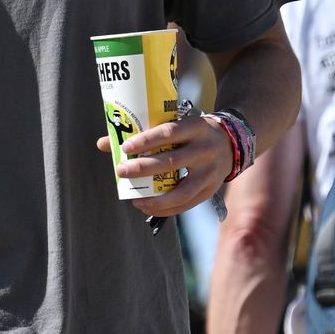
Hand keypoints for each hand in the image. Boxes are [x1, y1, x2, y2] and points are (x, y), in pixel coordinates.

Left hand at [96, 113, 232, 216]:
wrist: (231, 142)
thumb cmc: (191, 132)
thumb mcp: (175, 125)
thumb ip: (143, 133)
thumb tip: (103, 144)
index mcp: (195, 127)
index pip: (168, 133)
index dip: (146, 140)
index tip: (124, 147)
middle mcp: (205, 149)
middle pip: (172, 162)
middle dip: (143, 168)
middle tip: (120, 171)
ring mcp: (211, 172)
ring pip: (182, 190)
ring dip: (155, 197)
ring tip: (133, 197)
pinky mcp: (211, 190)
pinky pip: (187, 204)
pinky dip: (166, 208)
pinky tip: (147, 206)